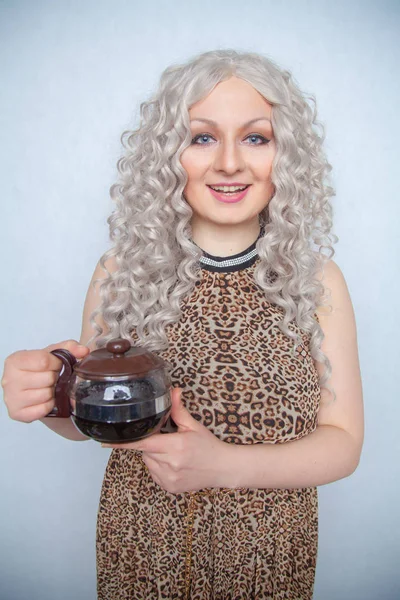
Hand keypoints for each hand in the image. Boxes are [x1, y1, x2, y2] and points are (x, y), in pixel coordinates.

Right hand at [1, 340, 89, 422]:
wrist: (33, 389)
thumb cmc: (41, 370)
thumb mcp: (53, 354)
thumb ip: (70, 347)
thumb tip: (84, 350)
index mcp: (15, 360)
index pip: (44, 361)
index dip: (56, 363)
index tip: (56, 365)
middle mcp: (9, 379)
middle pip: (47, 379)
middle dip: (55, 378)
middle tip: (52, 378)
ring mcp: (11, 398)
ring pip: (45, 395)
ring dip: (52, 392)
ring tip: (48, 388)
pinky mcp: (17, 413)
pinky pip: (43, 409)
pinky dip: (48, 405)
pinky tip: (45, 400)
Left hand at [103, 388, 232, 493]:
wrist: (222, 468)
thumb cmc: (209, 446)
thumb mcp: (194, 426)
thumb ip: (179, 410)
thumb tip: (173, 391)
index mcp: (175, 447)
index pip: (142, 443)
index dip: (122, 443)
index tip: (104, 442)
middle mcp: (170, 464)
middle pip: (145, 451)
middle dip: (152, 443)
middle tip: (168, 440)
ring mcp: (168, 479)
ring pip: (148, 463)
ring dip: (154, 456)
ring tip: (174, 453)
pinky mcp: (169, 487)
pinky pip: (154, 474)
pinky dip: (159, 467)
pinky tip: (174, 463)